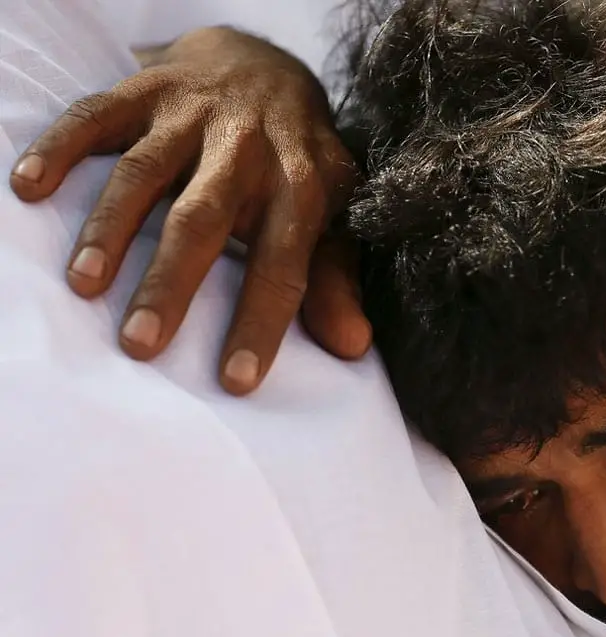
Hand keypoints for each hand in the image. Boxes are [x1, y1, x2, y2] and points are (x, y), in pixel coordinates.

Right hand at [8, 27, 371, 393]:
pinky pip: (96, 115)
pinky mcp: (147, 90)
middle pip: (204, 220)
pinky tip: (30, 186)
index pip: (283, 264)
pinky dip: (61, 147)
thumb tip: (354, 347)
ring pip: (146, 172)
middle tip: (141, 343)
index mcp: (300, 188)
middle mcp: (246, 151)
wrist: (266, 67)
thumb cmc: (297, 163)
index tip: (236, 380)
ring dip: (111, 226)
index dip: (262, 322)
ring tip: (83, 283)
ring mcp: (194, 117)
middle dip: (172, 282)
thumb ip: (334, 280)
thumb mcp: (331, 216)